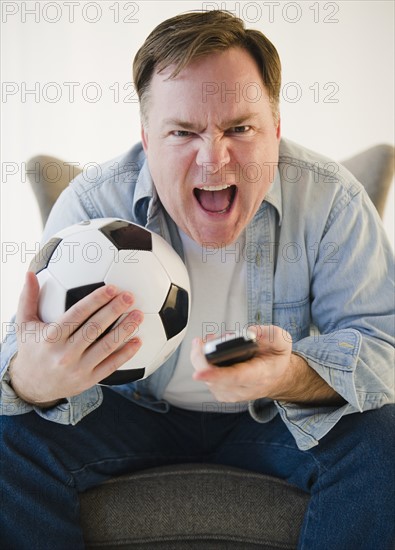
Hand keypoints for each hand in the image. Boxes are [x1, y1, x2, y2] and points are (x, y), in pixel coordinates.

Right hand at [10, 271, 143, 404]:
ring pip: (106, 346)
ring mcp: (78, 369)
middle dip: (114, 311)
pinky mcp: (89, 380)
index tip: (112, 288)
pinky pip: (111, 365)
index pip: (77, 314)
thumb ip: (28, 298)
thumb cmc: (32, 349)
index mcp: (50, 338)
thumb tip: (29, 273)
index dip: (96, 300)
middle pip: (95, 328)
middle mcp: (65, 354)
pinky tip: (138, 340)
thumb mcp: (24, 325)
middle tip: (129, 297)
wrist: (31, 387)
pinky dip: (126, 353)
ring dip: (125, 329)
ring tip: (138, 315)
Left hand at [191, 325, 292, 402]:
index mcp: (260, 375)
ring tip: (208, 342)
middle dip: (201, 359)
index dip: (215, 375)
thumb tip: (250, 331)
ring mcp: (233, 394)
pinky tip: (208, 353)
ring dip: (201, 360)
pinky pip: (207, 382)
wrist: (276, 376)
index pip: (235, 377)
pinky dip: (203, 366)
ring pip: (207, 381)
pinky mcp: (224, 394)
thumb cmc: (276, 359)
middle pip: (214, 380)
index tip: (199, 372)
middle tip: (200, 341)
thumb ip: (270, 334)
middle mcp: (245, 388)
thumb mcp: (282, 342)